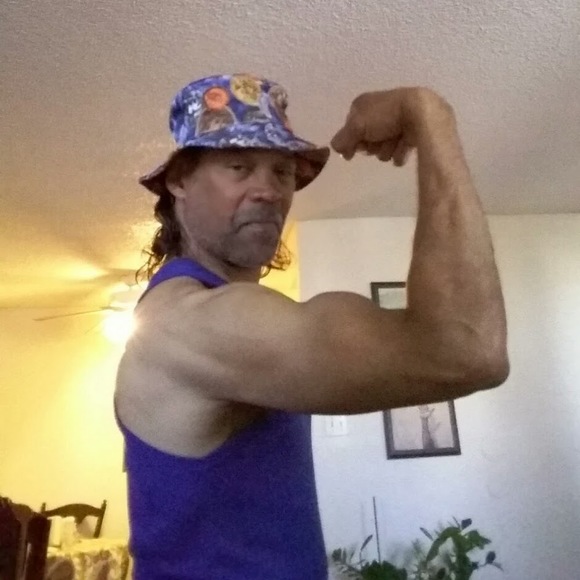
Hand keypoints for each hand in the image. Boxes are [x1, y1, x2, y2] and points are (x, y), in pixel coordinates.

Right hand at [330, 87, 453, 165]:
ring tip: (393, 145)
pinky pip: (401, 149)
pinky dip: (400, 152)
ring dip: (386, 150)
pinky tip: (403, 152)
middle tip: (377, 145)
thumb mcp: (357, 126)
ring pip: (385, 144)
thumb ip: (343, 139)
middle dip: (372, 146)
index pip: (351, 127)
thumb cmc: (386, 116)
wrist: (423, 114)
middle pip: (369, 138)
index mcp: (365, 104)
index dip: (352, 141)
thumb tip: (336, 148)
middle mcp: (381, 109)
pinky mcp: (414, 129)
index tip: (354, 150)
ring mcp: (399, 118)